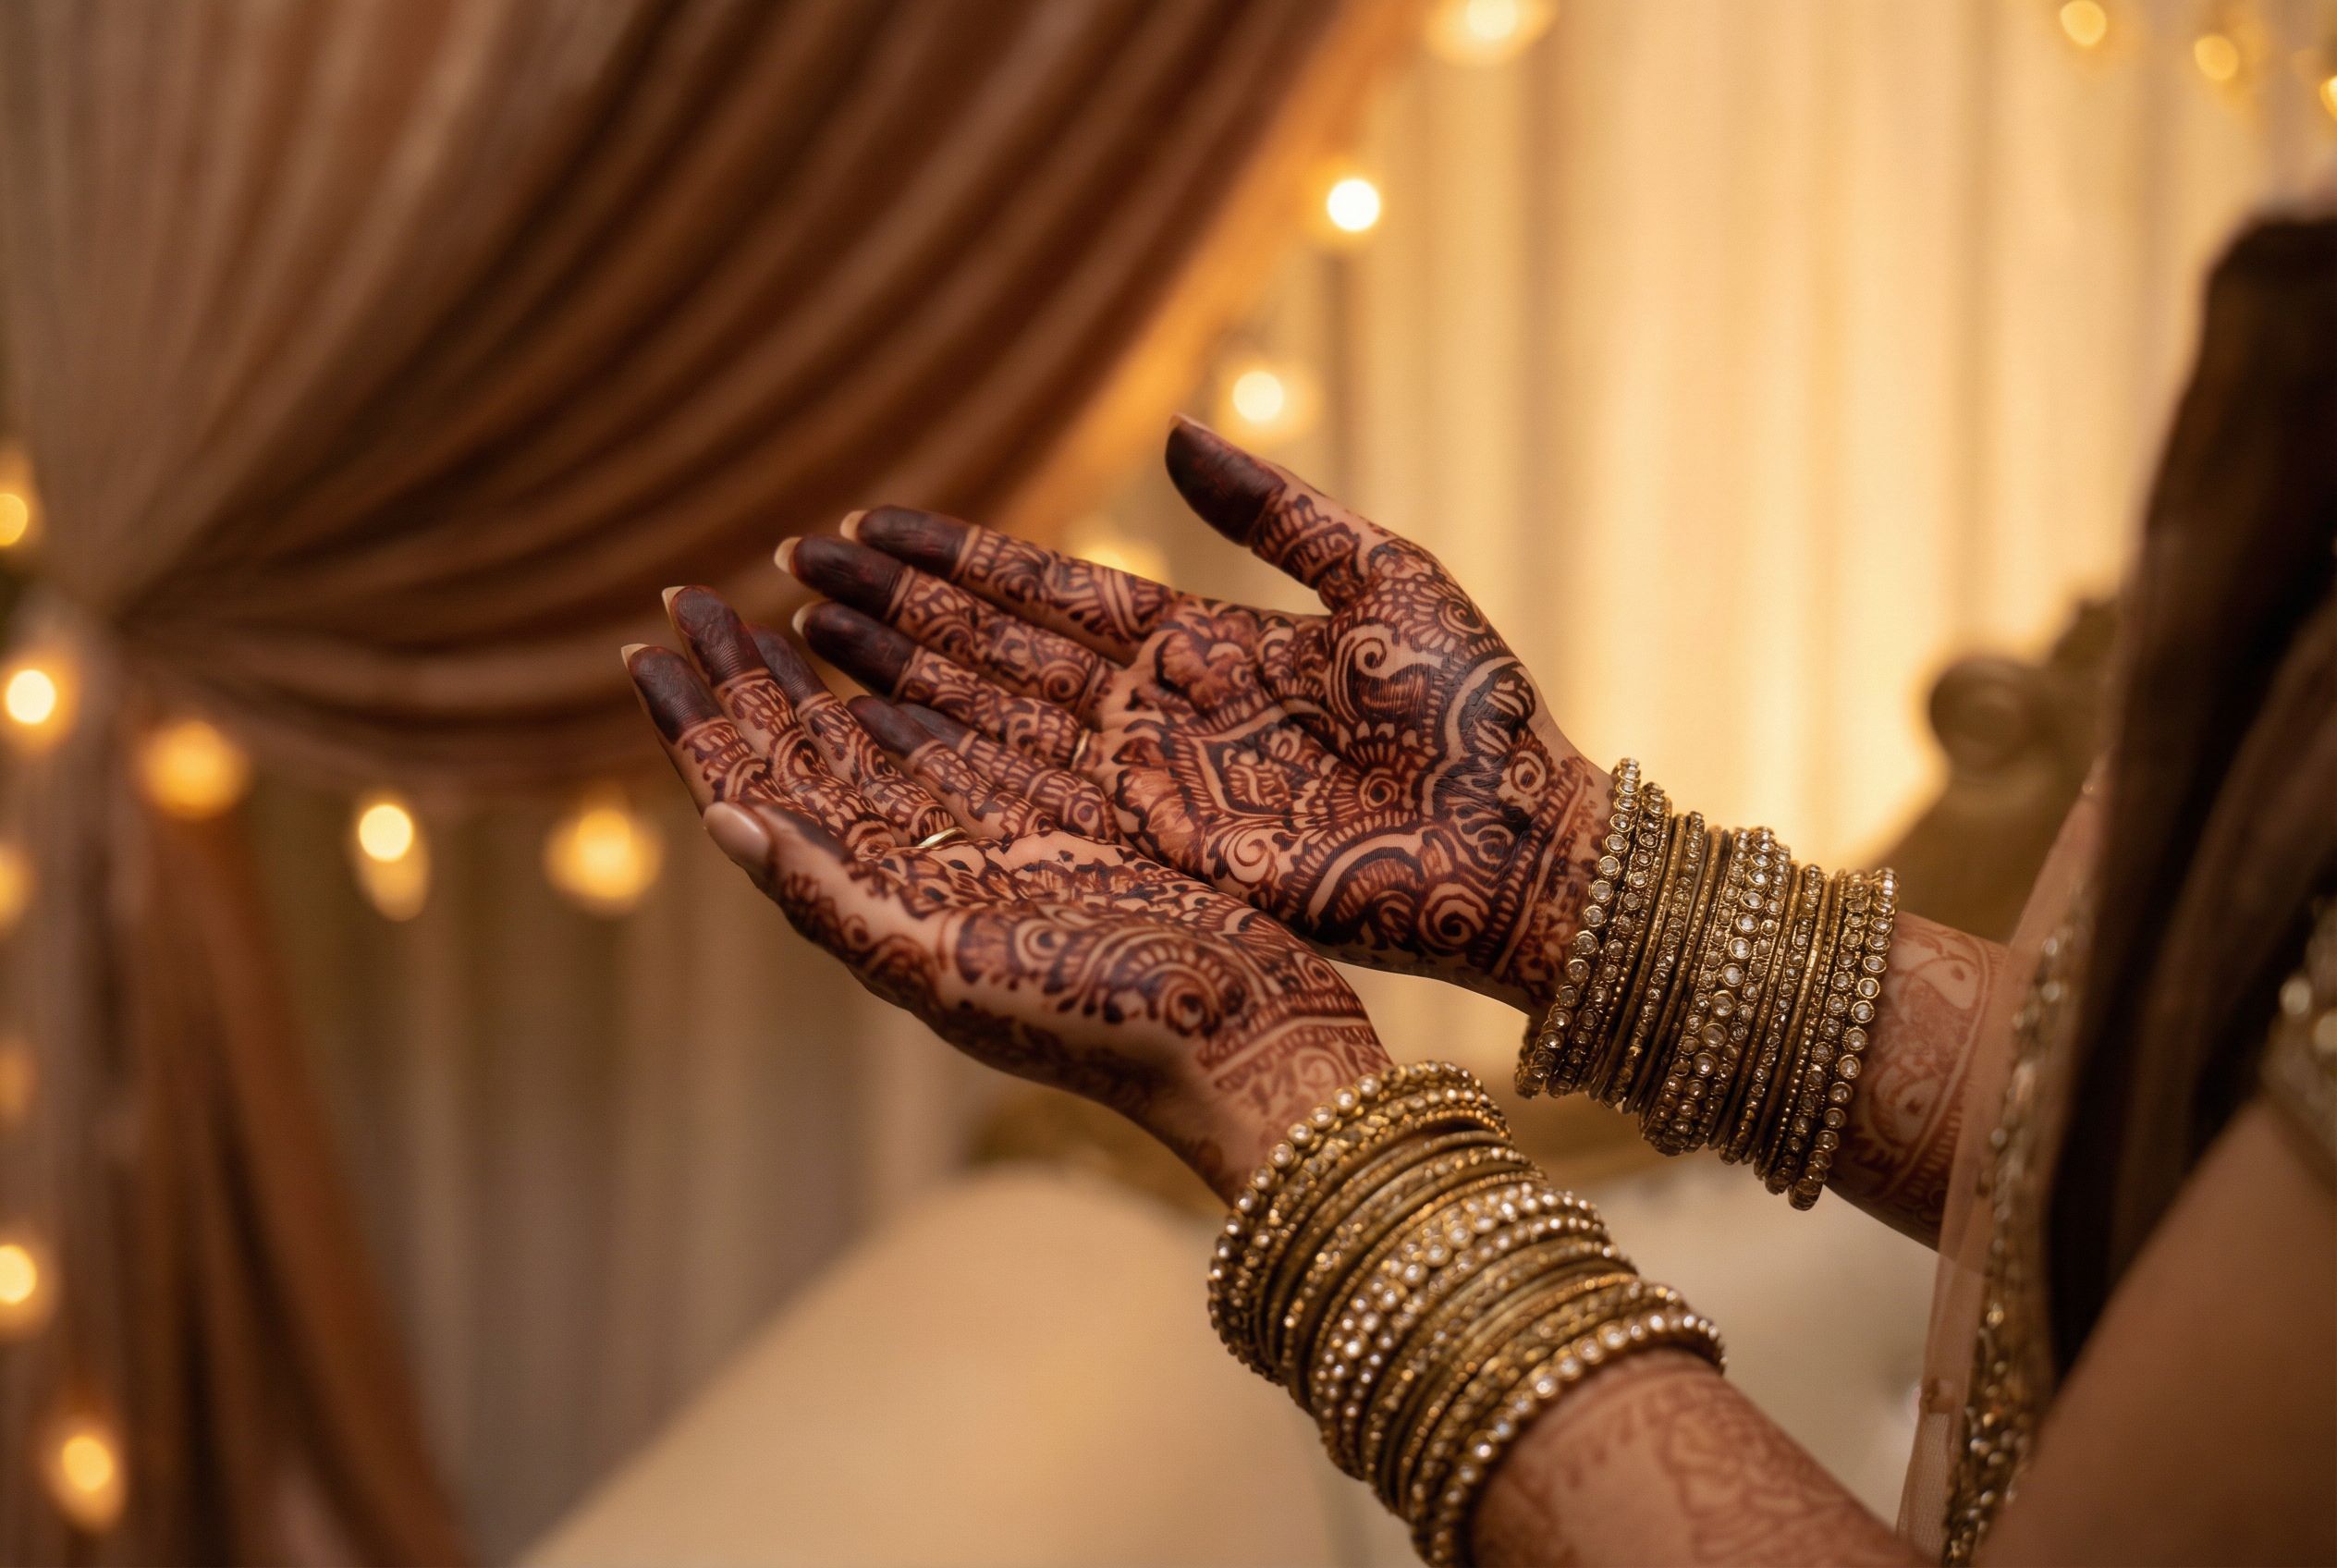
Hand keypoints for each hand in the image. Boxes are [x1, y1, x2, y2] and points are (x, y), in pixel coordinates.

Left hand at [626, 586, 1389, 1198]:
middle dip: (742, 681)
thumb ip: (837, 897)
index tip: (646, 647)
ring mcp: (984, 858)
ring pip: (874, 750)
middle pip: (804, 762)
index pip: (760, 800)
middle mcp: (918, 882)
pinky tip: (883, 671)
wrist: (1247, 1040)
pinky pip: (960, 757)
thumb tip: (723, 822)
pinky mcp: (1053, 839)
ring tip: (762, 612)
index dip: (698, 727)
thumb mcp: (948, 965)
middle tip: (684, 596)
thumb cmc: (1102, 1019)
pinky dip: (912, 705)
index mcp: (875, 913)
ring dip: (815, 679)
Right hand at [781, 417, 1610, 1014]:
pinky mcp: (1151, 847)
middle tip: (794, 566)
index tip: (868, 520)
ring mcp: (1141, 783)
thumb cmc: (1473, 716)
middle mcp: (1149, 714)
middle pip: (994, 649)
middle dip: (895, 609)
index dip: (958, 558)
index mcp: (1199, 644)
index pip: (1048, 591)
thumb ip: (1273, 511)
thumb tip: (1177, 433)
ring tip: (804, 627)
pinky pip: (1027, 790)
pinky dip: (946, 758)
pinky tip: (867, 724)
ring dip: (897, 672)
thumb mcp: (1380, 578)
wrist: (1522, 843)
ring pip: (989, 715)